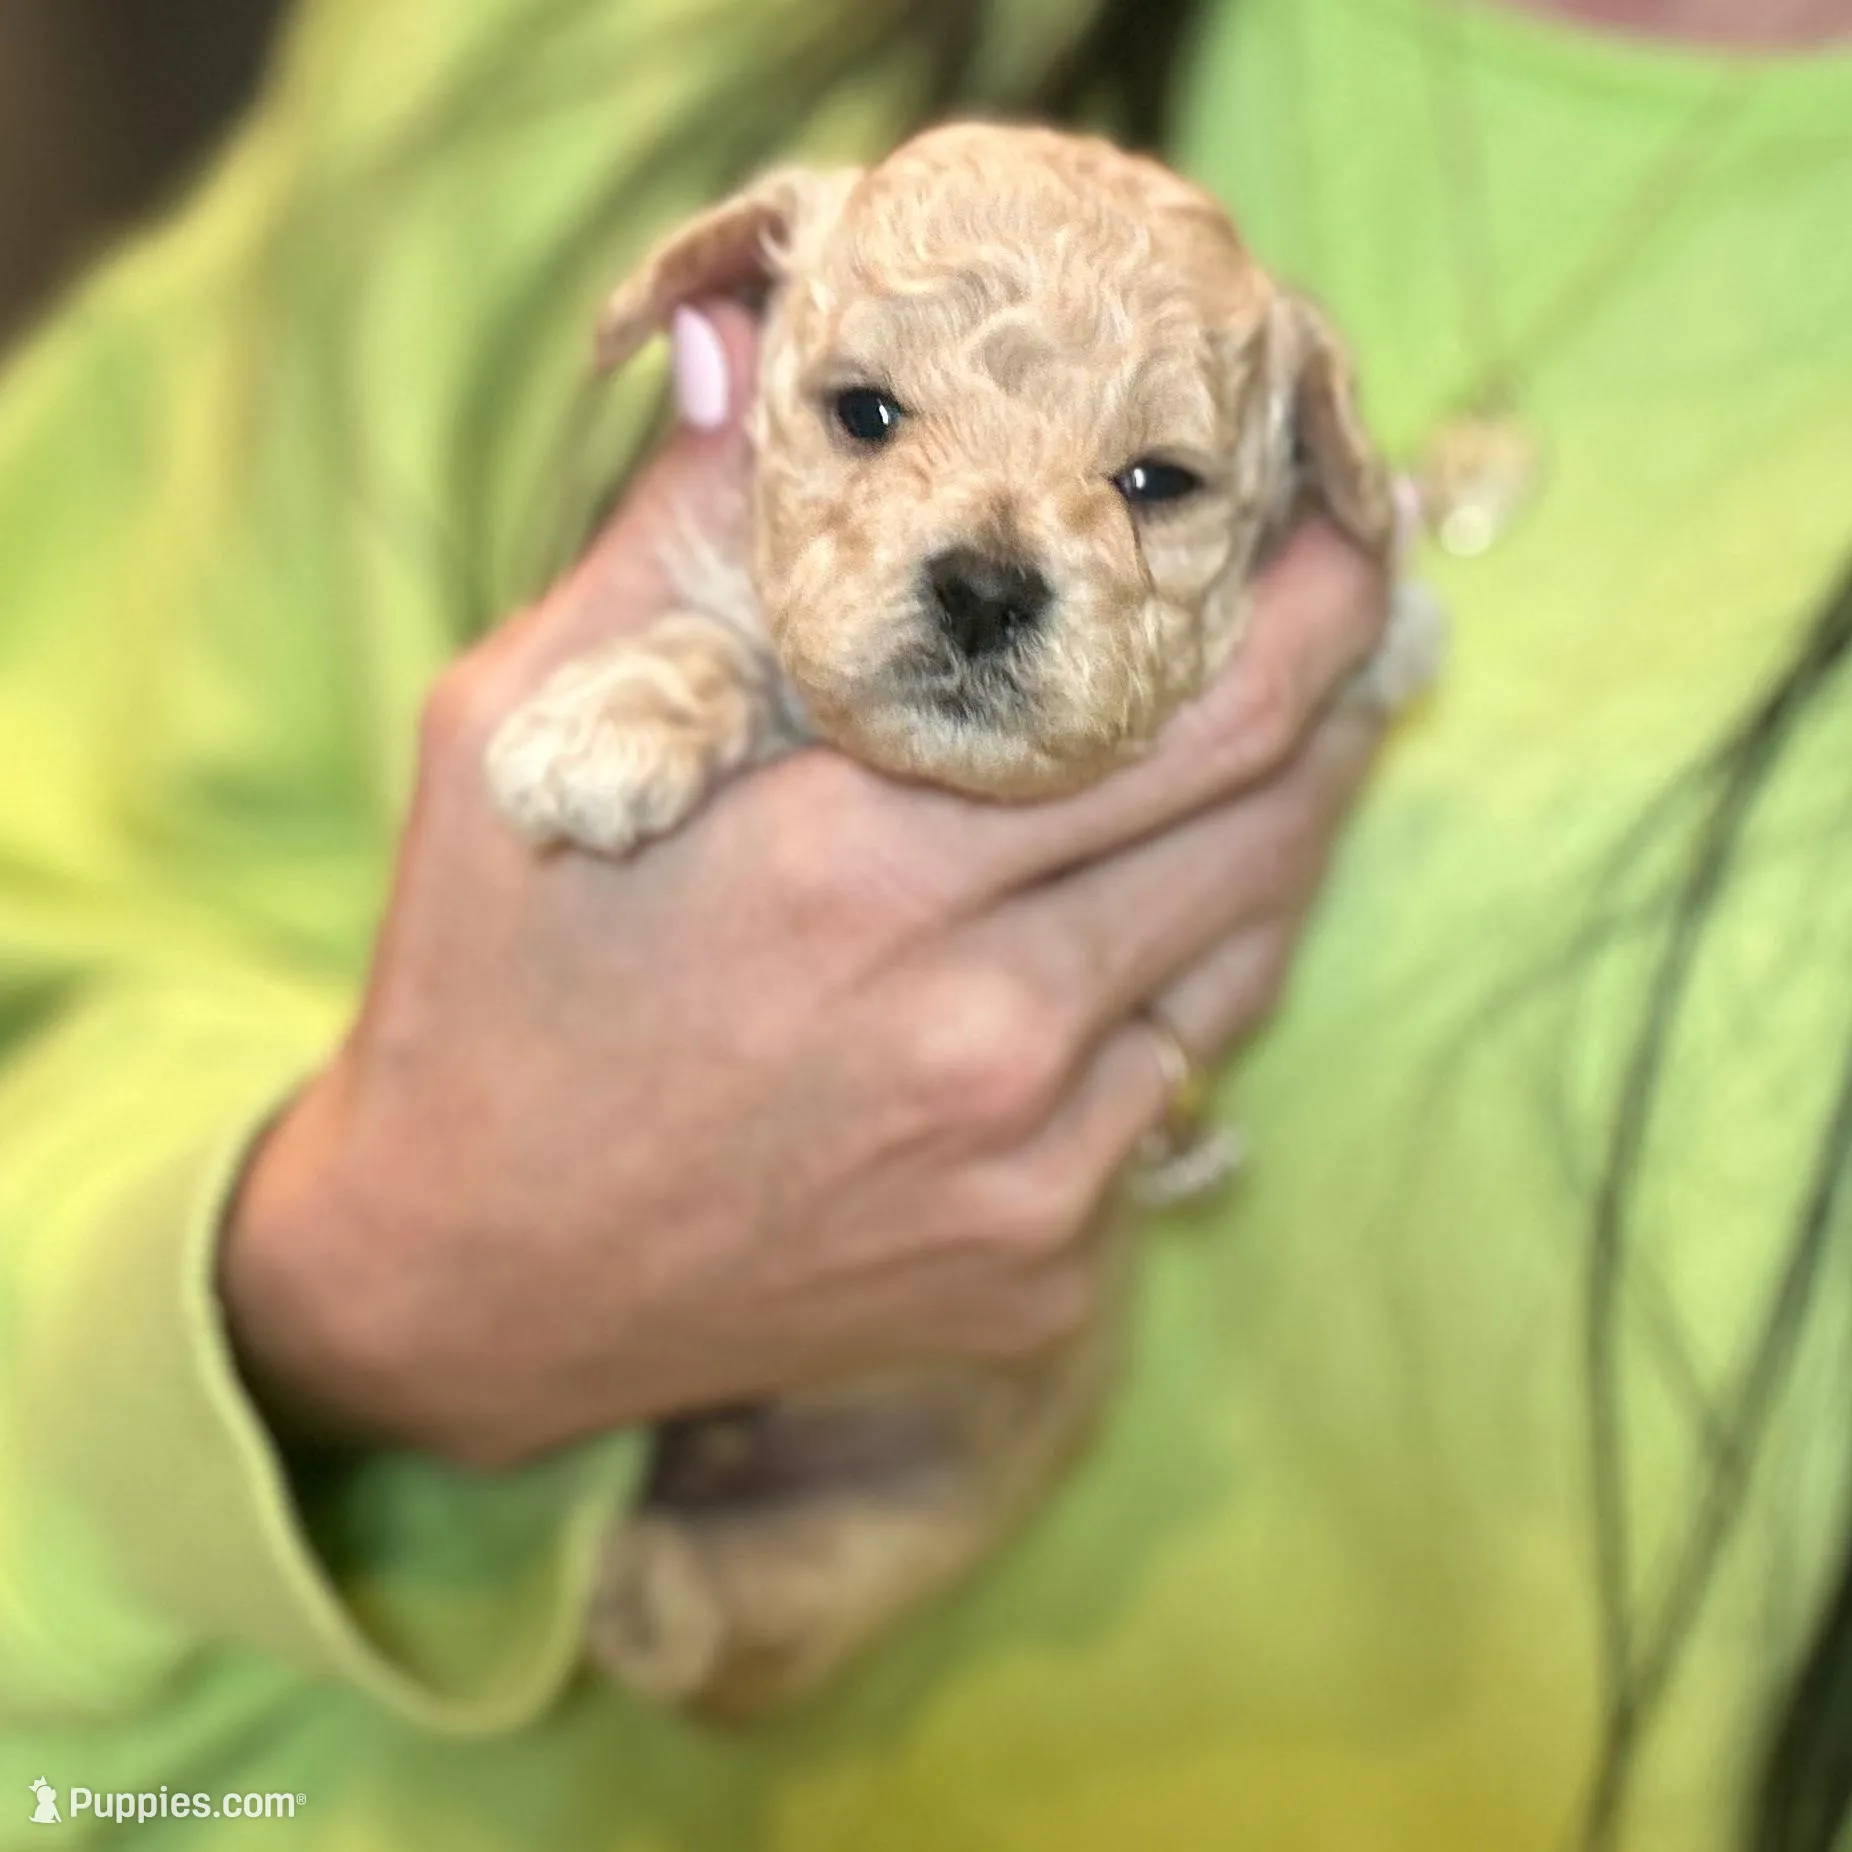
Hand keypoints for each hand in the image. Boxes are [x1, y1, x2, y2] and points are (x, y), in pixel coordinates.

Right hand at [220, 303, 1388, 1468]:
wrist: (479, 1275)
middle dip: (1330, 700)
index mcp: (853, 874)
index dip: (1303, 607)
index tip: (1338, 532)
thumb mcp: (518, 735)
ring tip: (1286, 750)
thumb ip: (669, 540)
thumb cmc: (492, 990)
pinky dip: (1176, 996)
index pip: (1182, 711)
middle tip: (1346, 615)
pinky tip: (1137, 937)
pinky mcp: (1040, 1273)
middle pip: (1256, 825)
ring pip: (1242, 958)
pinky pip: (1174, 1097)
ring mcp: (1025, 1176)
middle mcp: (976, 1034)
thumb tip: (764, 347)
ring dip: (1280, 840)